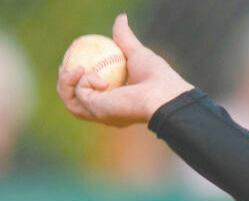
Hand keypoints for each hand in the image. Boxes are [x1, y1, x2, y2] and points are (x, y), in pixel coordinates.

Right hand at [57, 13, 192, 127]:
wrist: (163, 94)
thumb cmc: (157, 77)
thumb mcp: (136, 52)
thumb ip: (125, 38)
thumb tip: (121, 18)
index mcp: (115, 102)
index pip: (89, 93)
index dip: (76, 79)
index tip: (74, 60)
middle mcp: (106, 112)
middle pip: (74, 101)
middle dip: (65, 83)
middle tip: (66, 64)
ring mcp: (101, 114)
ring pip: (70, 101)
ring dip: (65, 82)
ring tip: (75, 67)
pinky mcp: (97, 112)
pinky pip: (79, 93)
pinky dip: (82, 80)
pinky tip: (89, 72)